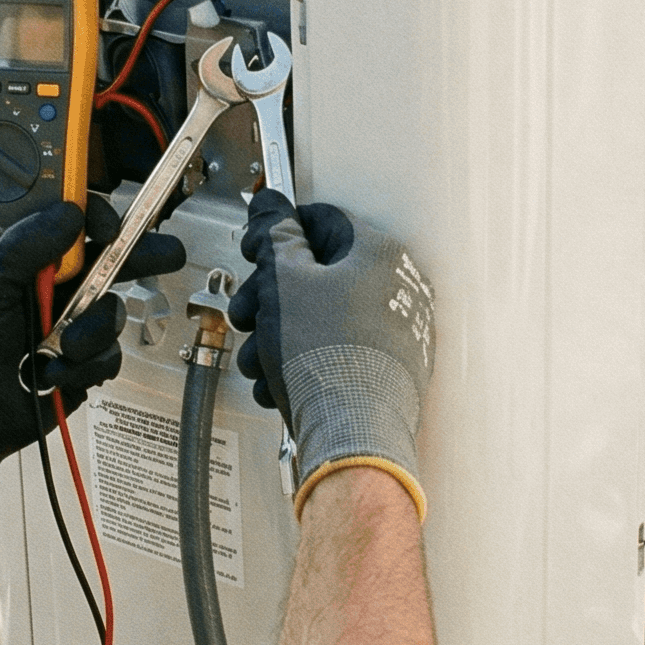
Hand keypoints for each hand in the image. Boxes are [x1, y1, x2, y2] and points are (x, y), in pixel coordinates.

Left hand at [0, 198, 182, 514]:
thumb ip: (25, 245)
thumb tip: (67, 214)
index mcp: (30, 262)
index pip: (74, 226)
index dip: (97, 220)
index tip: (107, 227)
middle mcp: (56, 289)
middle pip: (111, 262)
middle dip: (140, 256)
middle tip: (164, 254)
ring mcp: (72, 326)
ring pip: (112, 312)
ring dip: (89, 332)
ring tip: (58, 347)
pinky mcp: (83, 362)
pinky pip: (108, 355)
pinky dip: (82, 366)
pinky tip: (52, 372)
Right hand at [229, 192, 434, 518]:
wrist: (351, 436)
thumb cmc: (327, 361)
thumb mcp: (284, 283)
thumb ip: (275, 236)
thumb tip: (271, 208)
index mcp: (378, 254)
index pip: (320, 220)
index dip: (278, 233)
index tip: (255, 251)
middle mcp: (395, 289)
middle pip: (317, 273)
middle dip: (270, 295)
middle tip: (250, 313)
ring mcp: (395, 332)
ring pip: (321, 316)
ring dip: (279, 333)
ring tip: (260, 359)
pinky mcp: (386, 371)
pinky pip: (335, 351)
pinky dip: (303, 361)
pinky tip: (279, 382)